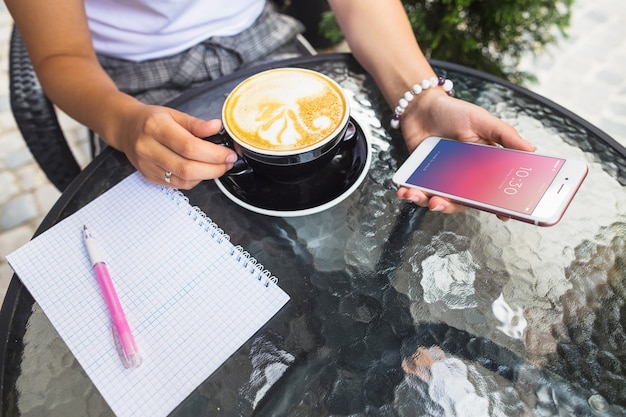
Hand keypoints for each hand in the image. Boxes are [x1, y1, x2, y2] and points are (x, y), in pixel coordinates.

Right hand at [111, 103, 238, 188]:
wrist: (125, 128)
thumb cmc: (151, 120)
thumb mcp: (174, 114)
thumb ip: (196, 123)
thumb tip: (216, 127)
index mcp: (155, 127)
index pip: (189, 146)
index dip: (214, 154)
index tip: (229, 154)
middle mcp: (148, 148)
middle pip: (187, 168)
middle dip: (214, 169)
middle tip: (228, 163)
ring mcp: (147, 165)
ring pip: (183, 180)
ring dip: (206, 176)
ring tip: (218, 166)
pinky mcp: (149, 176)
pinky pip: (176, 185)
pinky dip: (193, 180)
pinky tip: (201, 171)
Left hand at [395, 91, 535, 213]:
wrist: (422, 106)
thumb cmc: (455, 112)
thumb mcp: (482, 120)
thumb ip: (505, 135)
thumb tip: (532, 150)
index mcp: (482, 168)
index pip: (492, 191)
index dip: (498, 205)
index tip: (502, 216)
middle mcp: (462, 178)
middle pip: (461, 201)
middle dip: (449, 206)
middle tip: (440, 203)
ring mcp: (441, 179)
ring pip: (437, 200)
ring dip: (426, 202)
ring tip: (417, 195)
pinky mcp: (421, 176)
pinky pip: (417, 191)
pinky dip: (410, 194)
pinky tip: (404, 191)